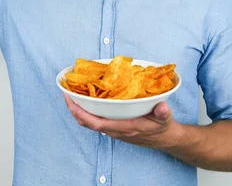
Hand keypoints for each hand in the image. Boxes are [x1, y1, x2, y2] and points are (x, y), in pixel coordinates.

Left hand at [63, 93, 178, 148]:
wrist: (164, 139)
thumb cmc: (162, 127)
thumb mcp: (164, 118)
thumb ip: (162, 112)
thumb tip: (162, 106)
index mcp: (124, 127)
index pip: (97, 123)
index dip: (81, 113)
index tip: (71, 100)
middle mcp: (115, 130)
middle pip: (87, 123)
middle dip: (74, 109)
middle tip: (66, 93)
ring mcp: (114, 130)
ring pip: (90, 122)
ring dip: (79, 110)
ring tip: (73, 94)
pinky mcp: (114, 127)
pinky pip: (95, 121)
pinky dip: (87, 111)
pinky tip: (87, 100)